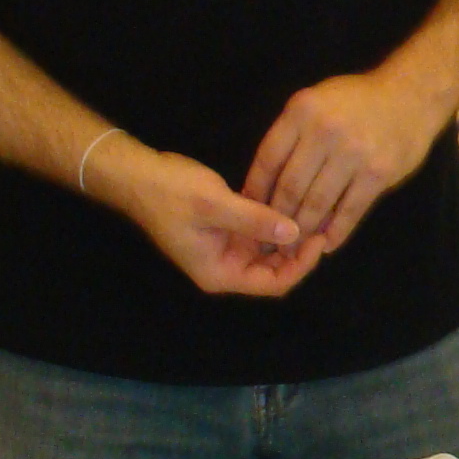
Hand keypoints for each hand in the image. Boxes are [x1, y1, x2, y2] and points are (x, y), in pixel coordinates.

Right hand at [94, 138, 329, 298]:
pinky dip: (275, 223)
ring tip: (313, 215)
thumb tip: (294, 233)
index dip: (299, 266)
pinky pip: (259, 233)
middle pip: (273, 271)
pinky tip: (294, 205)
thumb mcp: (215, 206)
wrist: (137, 175)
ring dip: (289, 237)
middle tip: (321, 225)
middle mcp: (225, 268)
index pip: (272, 284)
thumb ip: (254, 220)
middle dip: (297, 252)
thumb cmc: (171, 193)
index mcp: (220, 274)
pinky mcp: (226, 230)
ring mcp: (225, 250)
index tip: (317, 239)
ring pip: (269, 252)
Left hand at [246, 65, 452, 247]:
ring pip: (317, 203)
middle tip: (270, 239)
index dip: (256, 190)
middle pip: (290, 186)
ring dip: (303, 230)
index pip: (268, 159)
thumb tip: (269, 183)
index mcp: (301, 112)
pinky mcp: (378, 173)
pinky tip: (327, 244)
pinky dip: (336, 232)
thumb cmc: (358, 101)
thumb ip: (293, 136)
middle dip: (277, 217)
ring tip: (295, 246)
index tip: (251, 211)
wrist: (411, 96)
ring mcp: (353, 153)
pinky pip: (350, 210)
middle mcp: (324, 131)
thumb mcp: (316, 102)